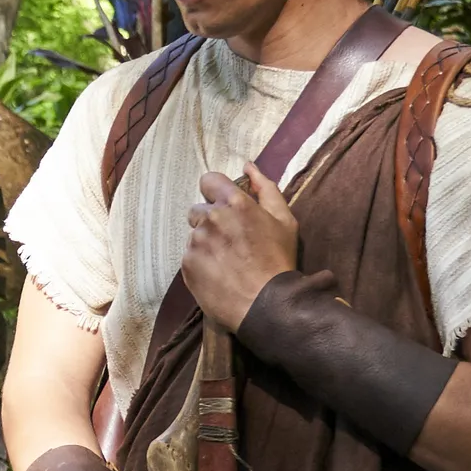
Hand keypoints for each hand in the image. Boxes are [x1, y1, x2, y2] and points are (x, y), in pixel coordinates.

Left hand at [178, 167, 302, 332]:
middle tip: (231, 241)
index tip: (226, 206)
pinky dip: (201, 263)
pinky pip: (189, 256)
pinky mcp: (186, 264)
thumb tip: (249, 166)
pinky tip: (219, 274)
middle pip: (199, 210)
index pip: (209, 180)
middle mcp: (210, 218)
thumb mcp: (284, 220)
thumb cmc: (279, 260)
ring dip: (206, 242)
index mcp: (234, 203)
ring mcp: (196, 241)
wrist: (266, 304)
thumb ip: (266, 189)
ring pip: (195, 234)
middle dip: (212, 220)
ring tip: (227, 261)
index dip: (217, 191)